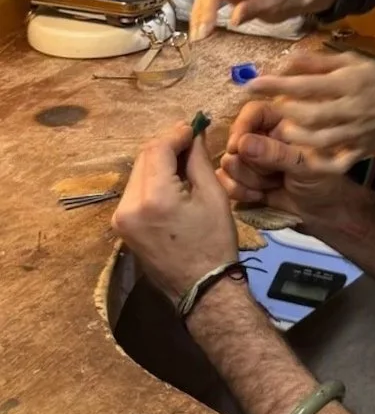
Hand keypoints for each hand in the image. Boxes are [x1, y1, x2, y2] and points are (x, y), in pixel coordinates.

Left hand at [113, 123, 238, 303]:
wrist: (201, 287)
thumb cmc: (214, 242)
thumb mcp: (214, 196)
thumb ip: (198, 160)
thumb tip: (194, 132)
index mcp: (154, 198)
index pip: (158, 149)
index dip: (176, 134)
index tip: (195, 126)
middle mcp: (129, 206)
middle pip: (144, 158)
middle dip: (167, 145)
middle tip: (191, 140)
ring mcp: (121, 217)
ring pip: (138, 172)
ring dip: (159, 160)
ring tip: (184, 161)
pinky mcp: (121, 225)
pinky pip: (135, 189)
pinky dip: (152, 178)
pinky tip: (172, 180)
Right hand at [189, 0, 338, 40]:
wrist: (286, 0)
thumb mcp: (276, 3)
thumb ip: (256, 8)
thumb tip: (234, 18)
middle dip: (207, 5)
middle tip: (204, 29)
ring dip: (201, 13)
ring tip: (200, 36)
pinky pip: (206, 1)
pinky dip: (202, 16)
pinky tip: (198, 31)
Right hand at [218, 100, 356, 225]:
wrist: (321, 213)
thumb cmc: (323, 181)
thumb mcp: (306, 164)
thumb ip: (277, 153)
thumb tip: (242, 144)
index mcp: (284, 121)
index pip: (254, 111)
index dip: (242, 126)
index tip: (237, 147)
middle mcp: (264, 135)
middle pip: (237, 140)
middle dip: (251, 163)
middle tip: (274, 174)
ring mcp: (252, 158)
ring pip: (230, 162)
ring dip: (249, 179)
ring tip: (273, 184)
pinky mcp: (242, 178)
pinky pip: (224, 180)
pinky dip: (239, 191)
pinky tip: (259, 196)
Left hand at [246, 52, 374, 159]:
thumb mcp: (353, 61)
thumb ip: (319, 62)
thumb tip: (286, 59)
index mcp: (348, 82)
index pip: (306, 84)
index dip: (276, 85)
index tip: (251, 83)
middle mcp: (350, 109)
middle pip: (308, 114)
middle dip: (280, 112)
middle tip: (261, 109)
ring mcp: (355, 133)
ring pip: (318, 140)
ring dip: (293, 136)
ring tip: (279, 130)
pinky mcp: (359, 152)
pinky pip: (335, 162)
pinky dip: (316, 163)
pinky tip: (300, 158)